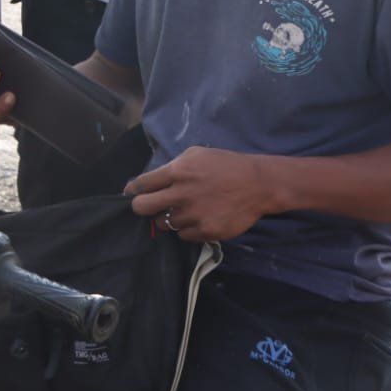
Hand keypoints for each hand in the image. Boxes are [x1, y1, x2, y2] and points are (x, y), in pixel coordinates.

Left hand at [125, 146, 273, 242]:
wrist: (258, 184)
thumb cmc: (225, 165)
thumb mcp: (195, 155)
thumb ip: (171, 166)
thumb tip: (149, 180)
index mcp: (177, 172)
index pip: (140, 185)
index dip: (132, 190)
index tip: (132, 194)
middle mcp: (181, 194)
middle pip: (141, 208)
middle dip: (140, 208)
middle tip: (148, 207)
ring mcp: (193, 215)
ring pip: (163, 224)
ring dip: (168, 219)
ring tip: (182, 211)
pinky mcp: (206, 231)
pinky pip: (183, 236)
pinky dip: (186, 229)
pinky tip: (197, 219)